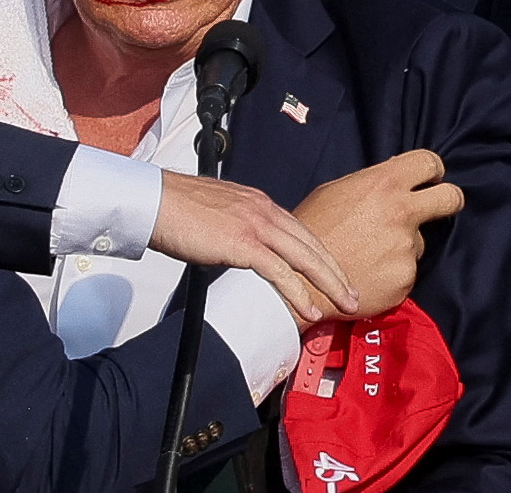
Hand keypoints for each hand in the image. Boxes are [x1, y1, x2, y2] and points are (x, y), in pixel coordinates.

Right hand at [150, 170, 358, 322]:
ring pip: (305, 258)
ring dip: (330, 284)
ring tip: (346, 305)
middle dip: (337, 271)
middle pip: (312, 244)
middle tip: (354, 294)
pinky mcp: (243, 243)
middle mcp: (264, 210)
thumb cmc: (176, 209)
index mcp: (259, 203)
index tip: (335, 273)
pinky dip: (299, 292)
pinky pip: (280, 272)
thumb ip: (236, 228)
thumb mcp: (217, 213)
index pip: (301, 231)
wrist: (155, 201)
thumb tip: (240, 249)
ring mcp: (256, 225)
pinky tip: (311, 308)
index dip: (322, 254)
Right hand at [292, 150, 462, 323]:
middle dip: (448, 200)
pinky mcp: (406, 277)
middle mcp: (401, 212)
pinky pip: (406, 270)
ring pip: (418, 241)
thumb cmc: (312, 230)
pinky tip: (368, 271)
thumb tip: (393, 179)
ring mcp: (406, 247)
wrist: (301, 278)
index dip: (432, 170)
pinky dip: (391, 272)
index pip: (428, 163)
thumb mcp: (334, 191)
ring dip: (401, 246)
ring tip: (368, 253)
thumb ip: (371, 183)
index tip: (429, 179)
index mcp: (383, 184)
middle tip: (435, 208)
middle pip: (451, 198)